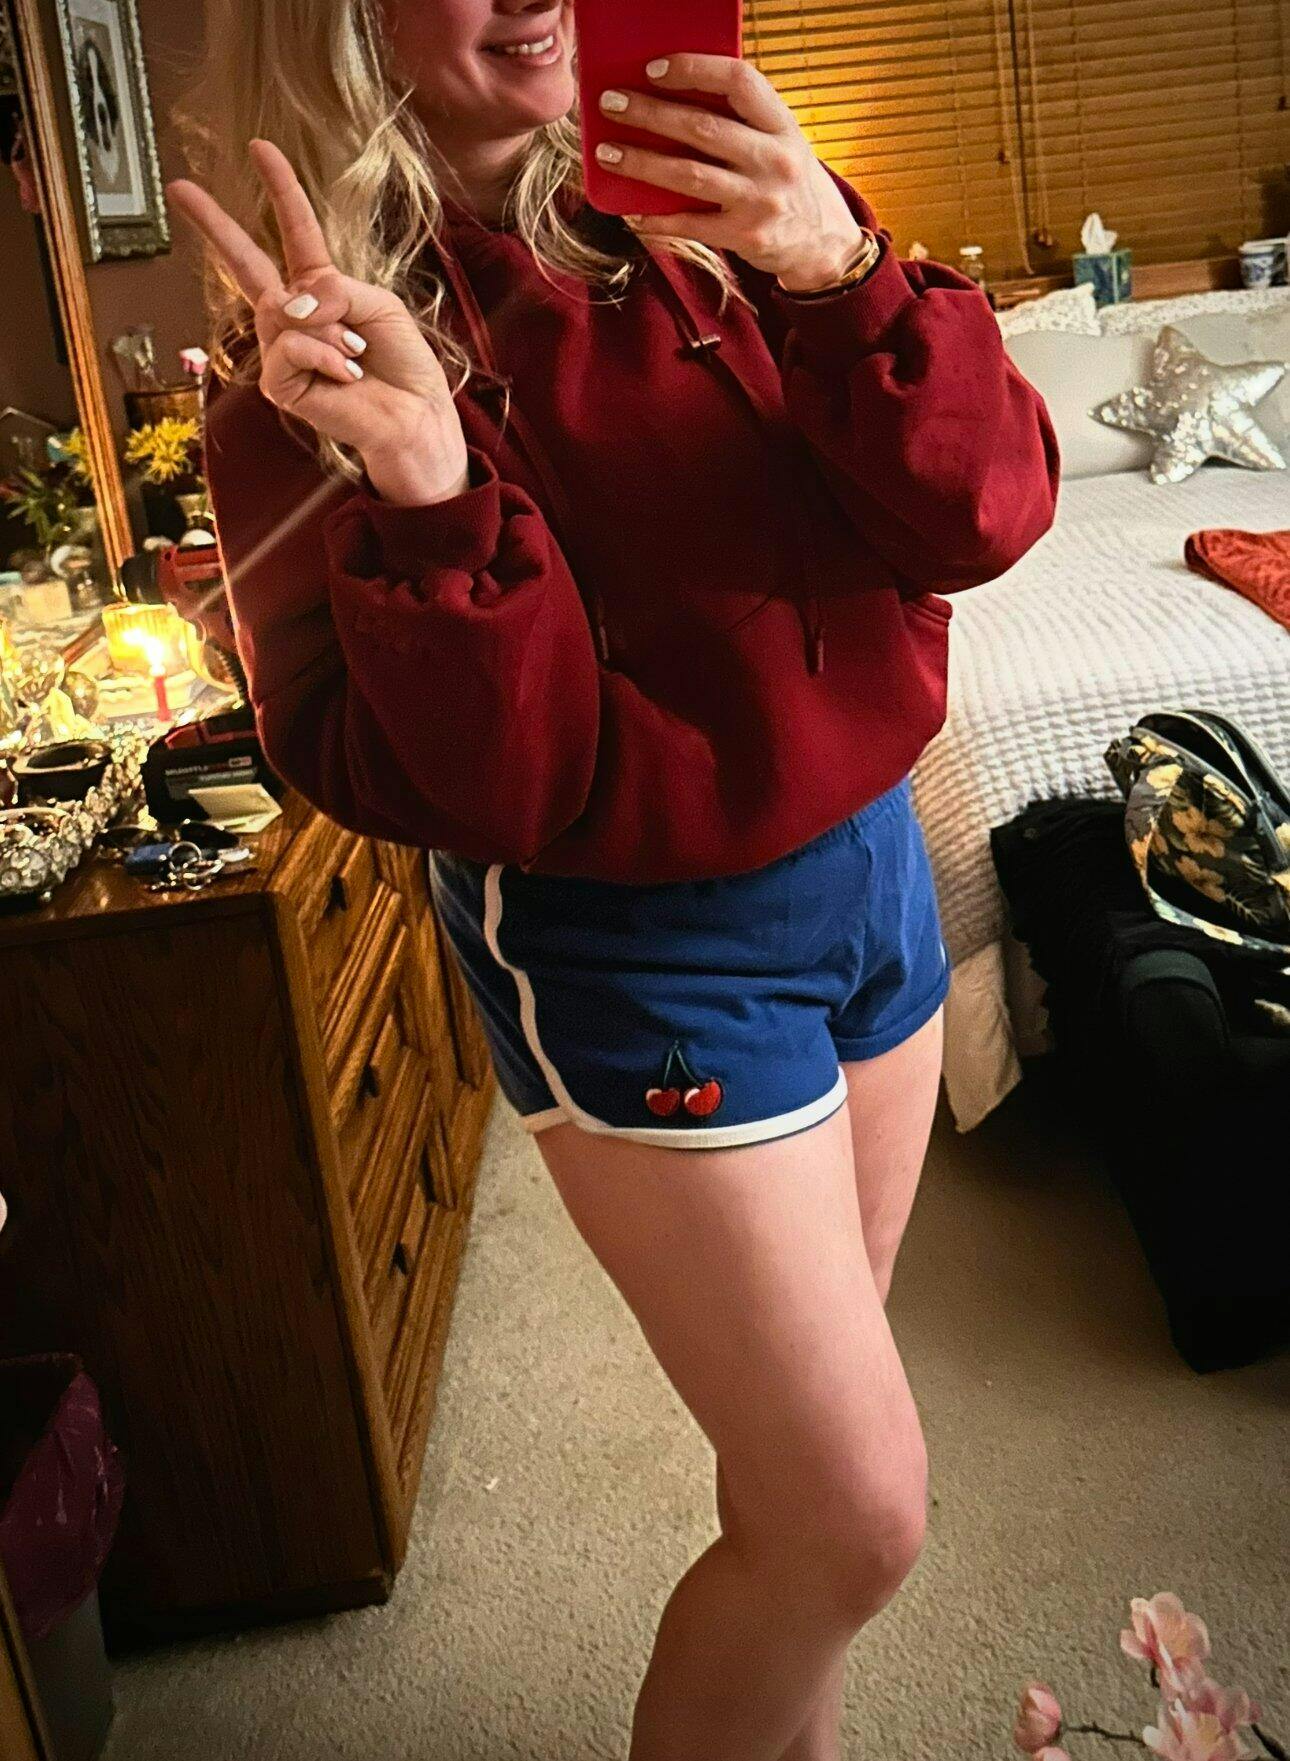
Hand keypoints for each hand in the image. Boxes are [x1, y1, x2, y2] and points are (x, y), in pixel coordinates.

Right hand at [166, 139, 468, 501]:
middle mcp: (292, 317)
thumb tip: (290, 302)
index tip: (260, 148)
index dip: (281, 190)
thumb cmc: (403, 364)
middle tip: (179, 187)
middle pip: (244, 262)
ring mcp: (281, 350)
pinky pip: (291, 346)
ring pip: (286, 312)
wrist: (415, 417)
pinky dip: (326, 355)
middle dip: (213, 223)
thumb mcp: (377, 305)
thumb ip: (335, 289)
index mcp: (319, 289)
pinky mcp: (280, 384)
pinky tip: (346, 375)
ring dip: (331, 331)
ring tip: (355, 356)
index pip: (294, 232)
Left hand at [595, 55, 867, 290]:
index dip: (694, 70)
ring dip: (641, 162)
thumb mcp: (780, 142)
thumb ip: (741, 121)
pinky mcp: (746, 236)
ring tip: (607, 153)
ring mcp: (760, 200)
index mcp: (782, 124)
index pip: (738, 82)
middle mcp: (774, 159)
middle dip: (649, 113)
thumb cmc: (788, 182)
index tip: (654, 69)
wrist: (823, 244)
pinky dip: (658, 219)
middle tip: (611, 104)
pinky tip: (632, 212)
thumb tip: (670, 99)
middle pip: (701, 128)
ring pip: (689, 175)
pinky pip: (691, 224)